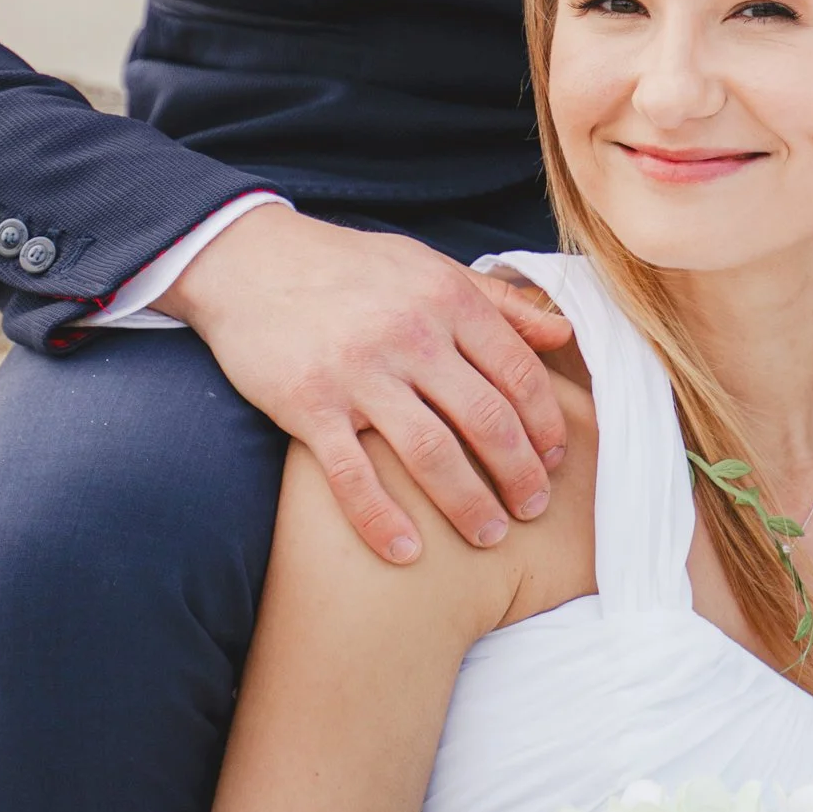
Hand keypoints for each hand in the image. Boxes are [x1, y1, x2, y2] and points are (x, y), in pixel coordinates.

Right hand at [158, 204, 574, 560]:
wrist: (250, 260)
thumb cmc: (349, 267)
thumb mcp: (428, 267)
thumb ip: (496, 301)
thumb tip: (563, 334)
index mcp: (446, 298)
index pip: (519, 372)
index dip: (546, 423)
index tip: (555, 458)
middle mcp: (409, 334)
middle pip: (486, 420)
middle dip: (519, 474)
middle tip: (532, 509)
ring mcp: (358, 372)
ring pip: (431, 454)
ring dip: (467, 504)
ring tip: (487, 536)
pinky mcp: (308, 405)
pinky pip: (353, 475)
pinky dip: (381, 520)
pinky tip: (405, 551)